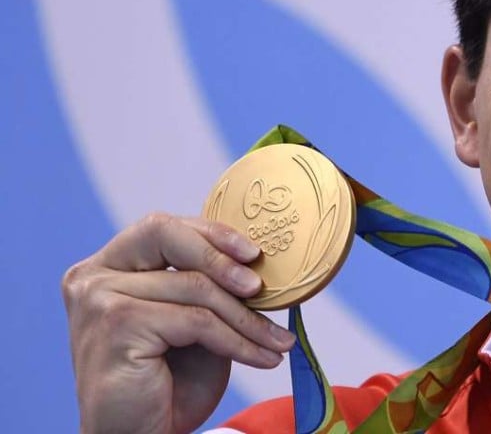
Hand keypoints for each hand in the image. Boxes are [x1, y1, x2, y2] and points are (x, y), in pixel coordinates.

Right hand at [62, 213, 296, 433]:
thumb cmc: (168, 380)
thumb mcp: (192, 320)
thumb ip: (207, 284)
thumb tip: (258, 259)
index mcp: (108, 265)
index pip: (163, 228)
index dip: (211, 233)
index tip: (254, 253)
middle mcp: (94, 276)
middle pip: (168, 237)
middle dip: (223, 259)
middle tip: (261, 288)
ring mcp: (100, 299)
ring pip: (194, 287)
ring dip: (246, 318)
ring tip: (278, 341)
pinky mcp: (117, 326)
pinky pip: (196, 321)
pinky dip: (238, 340)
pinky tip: (262, 357)